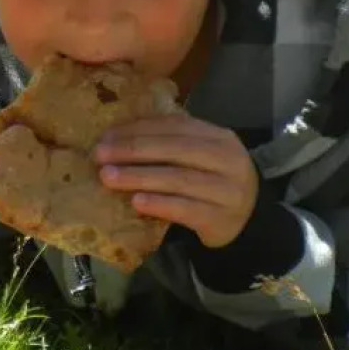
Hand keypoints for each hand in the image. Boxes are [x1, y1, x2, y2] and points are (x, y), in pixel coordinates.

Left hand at [93, 113, 258, 247]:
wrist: (248, 222)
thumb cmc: (212, 182)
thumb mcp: (200, 157)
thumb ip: (171, 144)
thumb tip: (117, 136)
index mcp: (219, 137)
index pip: (176, 127)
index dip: (139, 129)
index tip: (106, 136)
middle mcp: (228, 160)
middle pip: (176, 150)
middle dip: (134, 150)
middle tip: (100, 155)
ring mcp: (227, 191)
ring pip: (178, 179)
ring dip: (139, 176)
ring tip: (108, 177)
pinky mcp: (220, 219)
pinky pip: (185, 209)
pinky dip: (159, 204)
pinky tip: (136, 202)